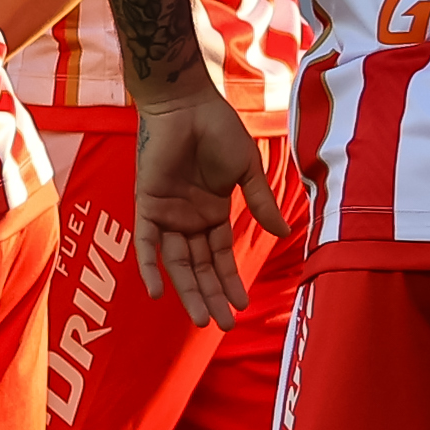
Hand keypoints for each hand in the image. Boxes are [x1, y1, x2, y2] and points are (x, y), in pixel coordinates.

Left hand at [131, 86, 290, 327]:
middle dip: (210, 296)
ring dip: (187, 291)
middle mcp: (189, 219)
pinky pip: (145, 242)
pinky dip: (149, 267)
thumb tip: (284, 233)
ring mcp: (167, 214)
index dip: (230, 281)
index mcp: (213, 212)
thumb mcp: (247, 171)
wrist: (187, 104)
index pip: (220, 257)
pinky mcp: (147, 204)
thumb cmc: (218, 129)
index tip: (240, 306)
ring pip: (177, 262)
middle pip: (199, 267)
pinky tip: (157, 293)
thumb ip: (261, 202)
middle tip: (221, 326)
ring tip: (201, 318)